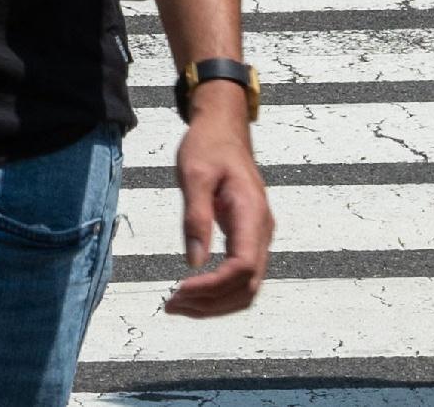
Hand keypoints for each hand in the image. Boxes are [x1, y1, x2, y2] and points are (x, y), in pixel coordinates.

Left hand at [166, 97, 272, 317]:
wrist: (225, 128)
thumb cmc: (209, 146)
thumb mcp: (194, 174)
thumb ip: (196, 217)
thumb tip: (194, 263)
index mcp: (251, 214)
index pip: (242, 268)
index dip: (213, 286)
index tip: (180, 290)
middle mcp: (262, 231)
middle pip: (247, 287)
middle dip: (211, 303)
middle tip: (171, 305)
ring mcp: (259, 237)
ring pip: (247, 288)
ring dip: (215, 303)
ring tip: (178, 304)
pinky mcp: (250, 239)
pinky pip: (241, 276)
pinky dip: (219, 292)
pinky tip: (193, 292)